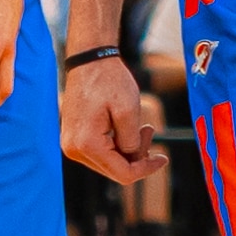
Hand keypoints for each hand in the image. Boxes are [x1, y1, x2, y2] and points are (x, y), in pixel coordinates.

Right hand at [62, 54, 167, 183]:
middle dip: (137, 156)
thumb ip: (132, 141)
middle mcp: (74, 149)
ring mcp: (71, 145)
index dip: (146, 169)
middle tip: (149, 129)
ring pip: (109, 163)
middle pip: (115, 171)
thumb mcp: (128, 110)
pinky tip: (125, 126)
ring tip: (141, 126)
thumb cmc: (109, 80)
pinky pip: (101, 152)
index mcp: (87, 144)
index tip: (164, 158)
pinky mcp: (74, 138)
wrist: (89, 61)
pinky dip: (117, 144)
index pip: (123, 174)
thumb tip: (133, 157)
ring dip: (128, 149)